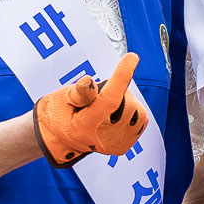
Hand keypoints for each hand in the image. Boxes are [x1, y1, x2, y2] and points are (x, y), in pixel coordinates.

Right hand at [33, 52, 148, 166]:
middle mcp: (102, 138)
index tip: (131, 58)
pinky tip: (117, 113)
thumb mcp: (62, 99)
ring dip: (126, 102)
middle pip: (126, 102)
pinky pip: (141, 119)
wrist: (62, 140)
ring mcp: (115, 144)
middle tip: (101, 94)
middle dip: (118, 91)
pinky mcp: (125, 145)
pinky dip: (133, 111)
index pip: (109, 99)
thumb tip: (89, 82)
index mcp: (84, 125)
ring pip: (137, 111)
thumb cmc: (62, 114)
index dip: (122, 77)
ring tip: (107, 105)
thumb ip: (78, 92)